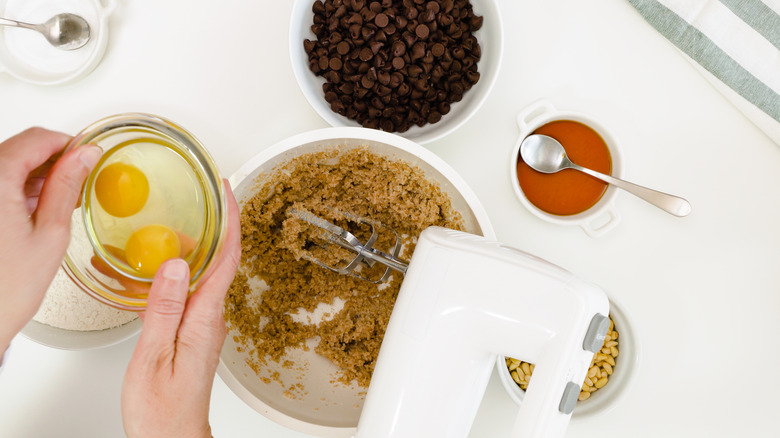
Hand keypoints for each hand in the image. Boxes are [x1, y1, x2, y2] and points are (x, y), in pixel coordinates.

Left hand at [0, 128, 100, 352]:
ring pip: (7, 163)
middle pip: (19, 148)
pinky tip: (34, 209)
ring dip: (34, 174)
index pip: (36, 139)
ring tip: (57, 202)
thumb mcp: (51, 233)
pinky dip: (17, 188)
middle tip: (78, 182)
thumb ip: (67, 186)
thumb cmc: (7, 290)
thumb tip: (85, 156)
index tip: (88, 156)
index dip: (68, 144)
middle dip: (52, 160)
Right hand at [121, 181, 240, 437]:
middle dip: (218, 223)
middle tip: (206, 195)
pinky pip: (197, 290)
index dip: (231, 221)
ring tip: (183, 221)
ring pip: (210, 273)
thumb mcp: (153, 356)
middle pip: (223, 260)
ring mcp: (207, 325)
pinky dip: (187, 269)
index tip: (228, 191)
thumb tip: (177, 264)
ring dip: (201, 244)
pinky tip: (170, 265)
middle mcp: (213, 319)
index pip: (227, 258)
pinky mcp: (197, 332)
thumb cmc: (162, 410)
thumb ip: (164, 308)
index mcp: (206, 319)